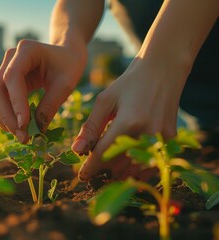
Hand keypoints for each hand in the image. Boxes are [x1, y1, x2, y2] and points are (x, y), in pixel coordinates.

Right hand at [0, 40, 86, 142]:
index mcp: (26, 50)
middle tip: (23, 137)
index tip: (24, 124)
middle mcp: (9, 59)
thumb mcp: (66, 84)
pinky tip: (18, 127)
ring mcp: (2, 71)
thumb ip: (51, 105)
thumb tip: (37, 130)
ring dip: (2, 120)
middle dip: (7, 116)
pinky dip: (2, 118)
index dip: (15, 101)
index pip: (12, 76)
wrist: (65, 56)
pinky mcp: (1, 84)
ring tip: (22, 135)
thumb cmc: (68, 66)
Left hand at [73, 57, 185, 180]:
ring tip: (108, 162)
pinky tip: (126, 161)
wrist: (163, 71)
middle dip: (103, 168)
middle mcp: (148, 133)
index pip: (103, 154)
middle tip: (94, 164)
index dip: (90, 168)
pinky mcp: (171, 141)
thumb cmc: (129, 83)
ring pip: (134, 170)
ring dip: (119, 171)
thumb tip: (76, 150)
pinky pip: (150, 165)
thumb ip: (91, 127)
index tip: (81, 176)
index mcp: (129, 121)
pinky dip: (136, 168)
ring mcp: (162, 139)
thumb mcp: (105, 100)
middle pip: (118, 166)